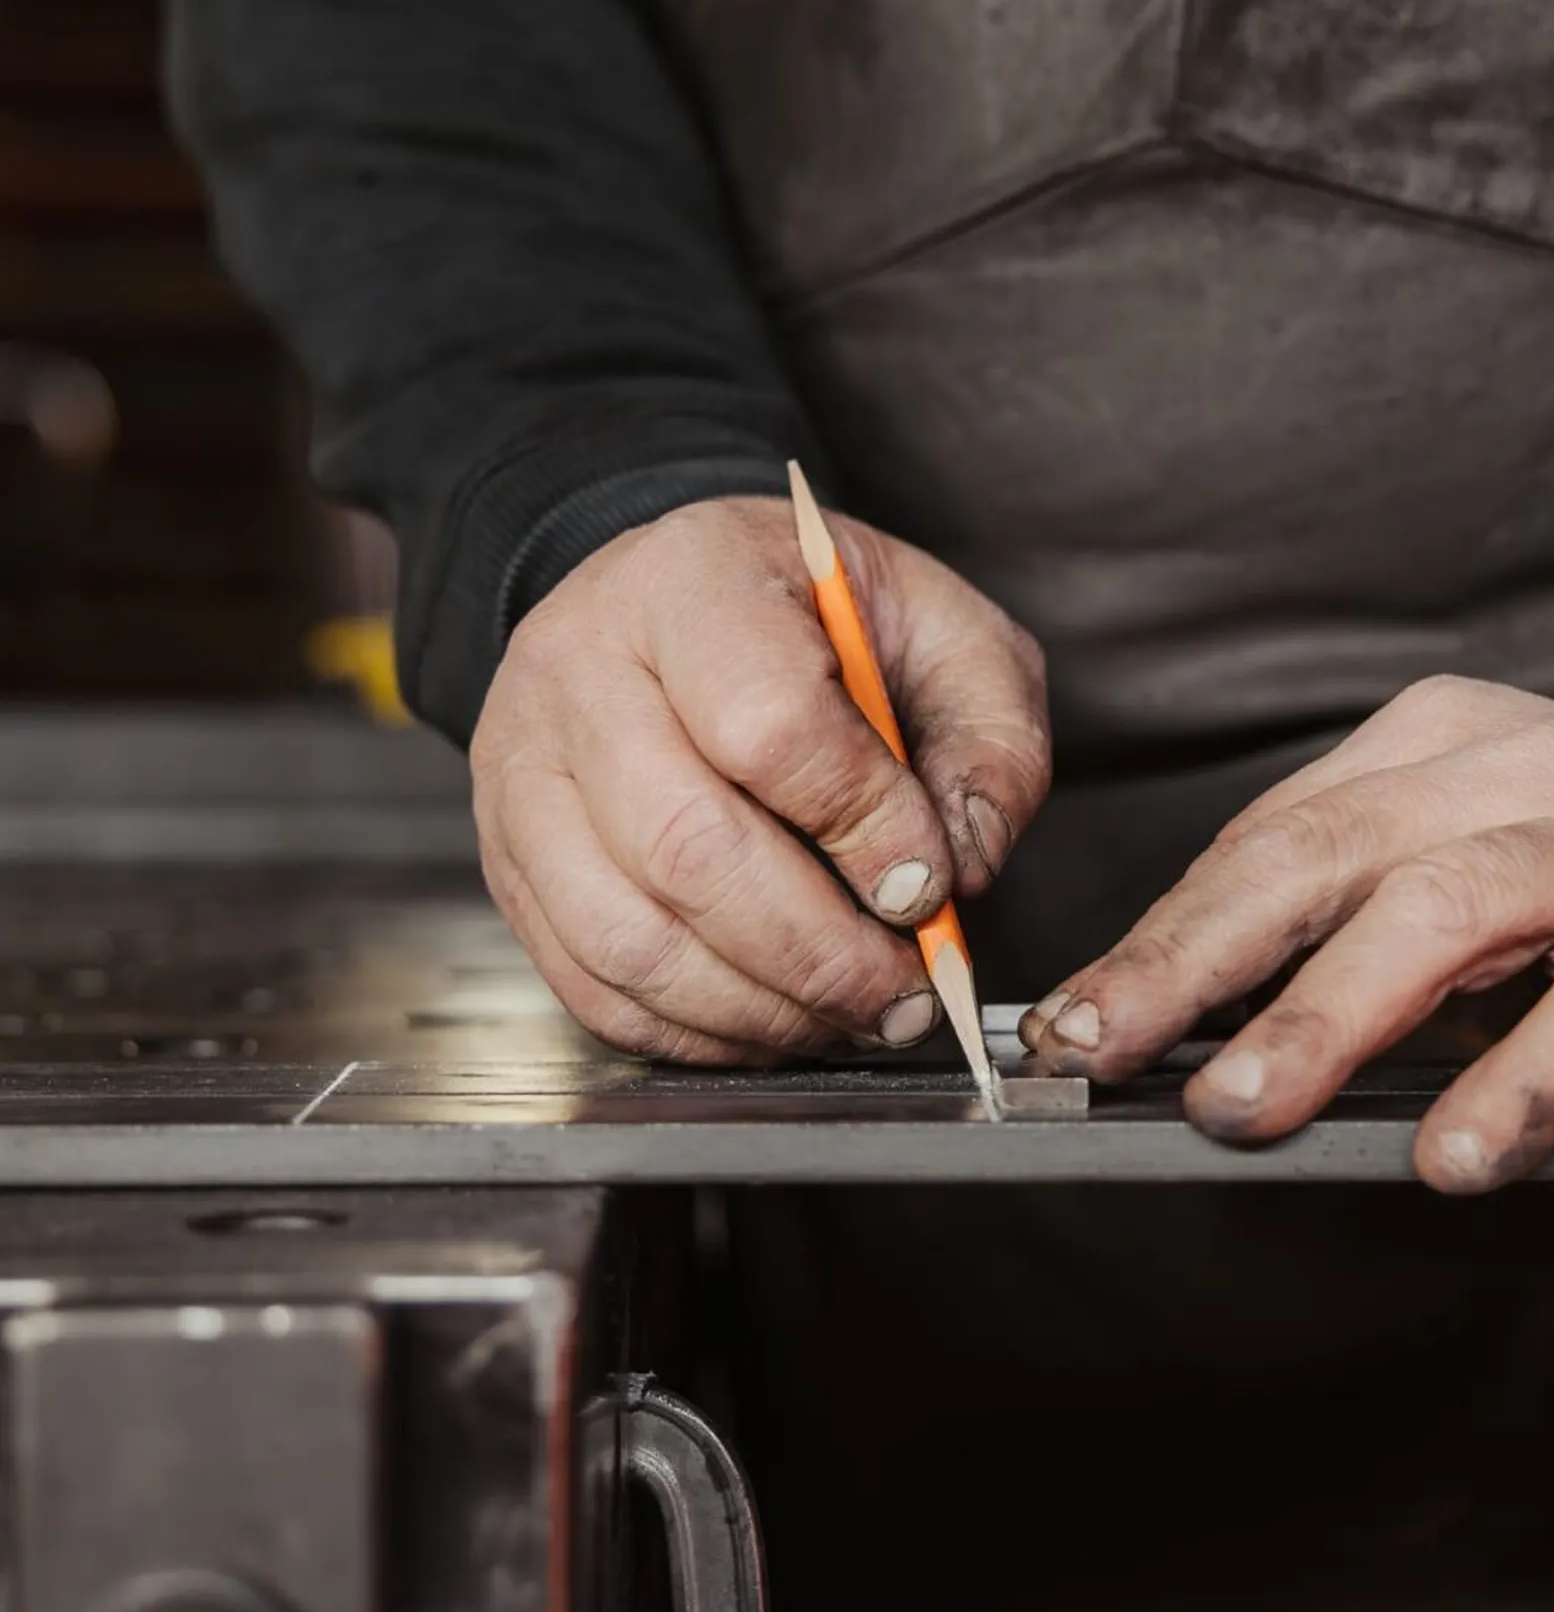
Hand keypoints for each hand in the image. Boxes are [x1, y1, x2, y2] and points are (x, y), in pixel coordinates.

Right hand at [472, 495, 1047, 1064]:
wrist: (680, 597)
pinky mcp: (507, 860)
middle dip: (819, 953)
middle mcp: (578, 667)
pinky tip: (779, 1020)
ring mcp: (524, 770)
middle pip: (686, 850)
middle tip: (908, 991)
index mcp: (692, 580)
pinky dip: (697, 1031)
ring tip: (856, 1015)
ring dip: (762, 1008)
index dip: (862, 826)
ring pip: (629, 938)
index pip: (766, 724)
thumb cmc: (820, 616)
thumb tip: (966, 867)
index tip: (931, 884)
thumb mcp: (946, 631)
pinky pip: (589, 984)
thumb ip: (988, 742)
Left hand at [1019, 675, 1553, 1190]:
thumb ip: (1352, 919)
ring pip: (1448, 911)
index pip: (1270, 841)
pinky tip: (1459, 1155)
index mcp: (1437, 742)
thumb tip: (1182, 1034)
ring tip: (1240, 1108)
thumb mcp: (1470, 859)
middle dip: (1193, 961)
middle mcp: (1517, 770)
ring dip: (1330, 1014)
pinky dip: (1526, 1076)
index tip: (1065, 1028)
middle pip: (1325, 856)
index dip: (1162, 935)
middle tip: (1096, 1054)